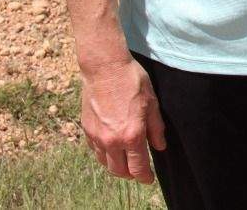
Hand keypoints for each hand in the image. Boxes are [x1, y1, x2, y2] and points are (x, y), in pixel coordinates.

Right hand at [80, 57, 167, 183]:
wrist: (105, 68)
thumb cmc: (132, 81)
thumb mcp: (152, 103)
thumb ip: (156, 128)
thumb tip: (159, 147)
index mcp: (132, 135)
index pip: (138, 167)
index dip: (145, 177)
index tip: (148, 179)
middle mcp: (112, 140)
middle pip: (120, 171)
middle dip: (130, 174)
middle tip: (138, 171)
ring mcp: (97, 136)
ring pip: (105, 164)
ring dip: (116, 166)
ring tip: (125, 161)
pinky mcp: (87, 130)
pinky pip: (95, 151)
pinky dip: (104, 155)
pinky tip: (111, 148)